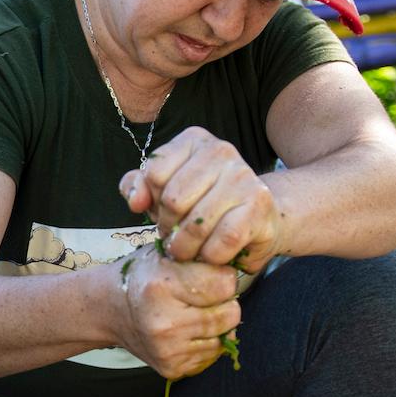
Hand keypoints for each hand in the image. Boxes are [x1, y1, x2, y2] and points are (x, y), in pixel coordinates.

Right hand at [109, 249, 241, 380]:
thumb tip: (238, 265)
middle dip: (223, 303)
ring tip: (193, 313)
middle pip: (231, 314)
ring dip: (216, 325)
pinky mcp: (171, 368)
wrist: (109, 310)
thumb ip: (200, 256)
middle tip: (203, 297)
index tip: (210, 275)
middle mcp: (164, 322)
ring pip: (224, 338)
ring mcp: (168, 350)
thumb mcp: (166, 253)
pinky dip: (205, 342)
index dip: (222, 277)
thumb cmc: (144, 277)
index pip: (226, 284)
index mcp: (162, 287)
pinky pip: (211, 355)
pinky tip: (187, 332)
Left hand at [121, 126, 284, 271]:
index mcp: (193, 140)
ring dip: (187, 248)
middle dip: (169, 229)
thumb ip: (138, 187)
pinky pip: (223, 240)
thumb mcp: (164, 191)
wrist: (258, 219)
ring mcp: (243, 175)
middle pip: (173, 200)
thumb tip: (135, 201)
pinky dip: (211, 256)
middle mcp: (221, 150)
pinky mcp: (259, 204)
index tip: (164, 215)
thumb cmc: (203, 204)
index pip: (154, 174)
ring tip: (190, 251)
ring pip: (196, 223)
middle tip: (175, 239)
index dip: (153, 204)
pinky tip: (211, 255)